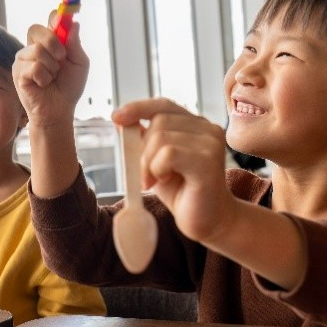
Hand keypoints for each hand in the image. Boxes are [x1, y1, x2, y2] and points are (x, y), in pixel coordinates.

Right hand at [13, 12, 89, 127]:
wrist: (60, 109)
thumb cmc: (69, 87)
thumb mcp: (79, 64)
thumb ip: (75, 44)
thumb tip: (74, 23)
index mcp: (50, 42)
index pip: (50, 20)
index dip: (58, 16)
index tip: (69, 11)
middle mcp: (34, 46)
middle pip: (36, 28)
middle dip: (53, 42)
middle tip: (61, 57)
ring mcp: (23, 58)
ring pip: (37, 50)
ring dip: (51, 67)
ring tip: (52, 77)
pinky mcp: (18, 72)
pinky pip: (33, 67)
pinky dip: (44, 77)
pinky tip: (43, 84)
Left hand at [112, 98, 232, 241]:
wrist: (208, 221)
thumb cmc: (183, 192)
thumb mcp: (156, 162)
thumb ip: (143, 140)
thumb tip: (120, 119)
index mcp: (196, 125)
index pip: (164, 105)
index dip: (138, 108)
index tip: (116, 117)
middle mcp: (207, 129)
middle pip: (158, 121)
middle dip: (143, 149)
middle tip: (146, 174)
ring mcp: (210, 144)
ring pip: (161, 137)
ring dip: (148, 163)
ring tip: (155, 180)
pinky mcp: (208, 162)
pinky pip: (168, 154)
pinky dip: (157, 168)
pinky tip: (163, 181)